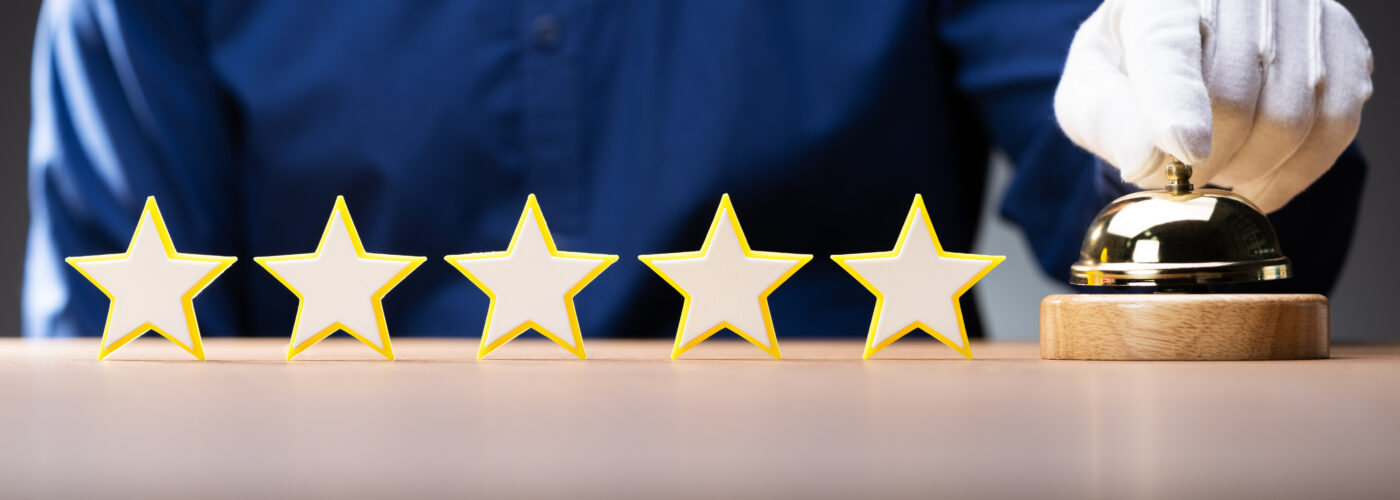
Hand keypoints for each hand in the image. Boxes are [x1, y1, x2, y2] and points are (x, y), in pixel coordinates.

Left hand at [1055, 0, 1372, 211]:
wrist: (1179, 40)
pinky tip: (1259, 180)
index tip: (1184, 154)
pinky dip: (1296, 171)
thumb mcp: (1091, 89)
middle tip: (1184, 181)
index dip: (1177, 105)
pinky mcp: (1338, 41)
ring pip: (1294, 116)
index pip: (1169, 48)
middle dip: (1208, 161)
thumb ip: (1109, 122)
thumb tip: (1152, 163)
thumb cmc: (1127, 65)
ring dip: (1251, 169)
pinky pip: (1336, 124)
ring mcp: (1297, 11)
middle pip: (1236, 94)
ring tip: (1219, 172)